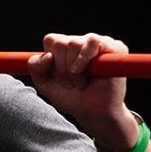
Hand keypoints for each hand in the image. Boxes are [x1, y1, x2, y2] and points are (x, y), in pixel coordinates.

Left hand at [28, 32, 136, 148]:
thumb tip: (47, 55)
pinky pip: (92, 41)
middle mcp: (81, 42)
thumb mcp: (45, 85)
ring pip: (74, 43)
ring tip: (80, 81)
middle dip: (61, 69)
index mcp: (64, 48)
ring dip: (73, 69)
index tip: (57, 78)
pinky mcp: (114, 46)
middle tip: (71, 83)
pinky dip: (85, 60)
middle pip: (60, 43)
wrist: (93, 111)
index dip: (51, 61)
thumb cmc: (71, 97)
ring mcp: (97, 43)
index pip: (51, 40)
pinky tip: (89, 74)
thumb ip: (36, 68)